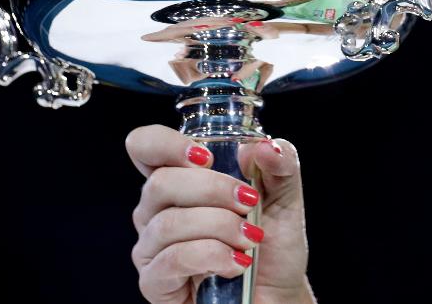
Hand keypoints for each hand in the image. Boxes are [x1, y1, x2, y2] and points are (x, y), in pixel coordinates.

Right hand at [125, 125, 315, 303]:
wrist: (279, 293)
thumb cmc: (273, 243)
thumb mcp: (286, 195)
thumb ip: (281, 163)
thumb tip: (264, 147)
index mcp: (180, 179)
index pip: (144, 146)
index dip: (166, 143)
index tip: (207, 156)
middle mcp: (156, 210)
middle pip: (160, 182)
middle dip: (214, 189)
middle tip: (249, 202)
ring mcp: (152, 247)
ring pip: (169, 223)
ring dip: (220, 226)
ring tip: (251, 238)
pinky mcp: (155, 282)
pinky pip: (173, 259)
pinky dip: (213, 256)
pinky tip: (237, 262)